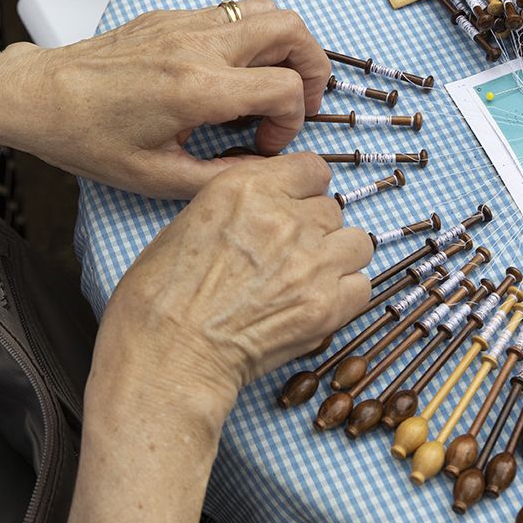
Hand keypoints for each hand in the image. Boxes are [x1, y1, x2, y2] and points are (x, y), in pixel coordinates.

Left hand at [0, 0, 330, 197]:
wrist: (40, 97)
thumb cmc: (89, 139)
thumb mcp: (157, 177)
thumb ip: (222, 175)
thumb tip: (263, 170)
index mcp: (198, 89)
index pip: (285, 88)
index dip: (292, 121)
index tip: (265, 143)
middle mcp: (199, 45)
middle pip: (291, 28)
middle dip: (312, 65)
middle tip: (303, 98)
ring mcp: (185, 23)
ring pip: (265, 8)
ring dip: (285, 42)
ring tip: (274, 79)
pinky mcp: (171, 16)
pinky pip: (231, 11)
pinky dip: (250, 35)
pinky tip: (231, 71)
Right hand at [97, 154, 371, 414]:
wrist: (167, 354)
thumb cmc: (160, 296)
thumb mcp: (190, 222)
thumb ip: (240, 208)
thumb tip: (269, 213)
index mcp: (247, 187)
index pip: (312, 168)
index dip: (305, 191)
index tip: (296, 207)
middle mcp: (285, 217)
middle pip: (332, 209)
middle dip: (316, 230)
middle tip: (290, 257)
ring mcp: (311, 261)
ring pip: (356, 243)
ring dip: (337, 259)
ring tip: (309, 281)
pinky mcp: (326, 305)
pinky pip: (361, 286)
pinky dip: (345, 296)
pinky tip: (316, 306)